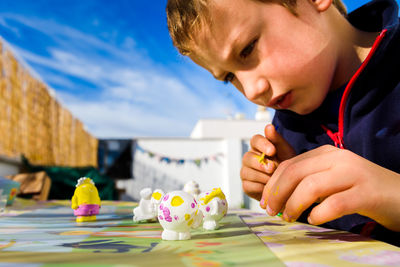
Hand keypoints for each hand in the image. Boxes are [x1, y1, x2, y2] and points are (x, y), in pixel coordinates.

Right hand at [240, 124, 295, 199]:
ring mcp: (246, 172)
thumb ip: (277, 140)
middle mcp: (250, 158)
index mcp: (259, 147)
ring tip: (274, 179)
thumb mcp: (285, 152)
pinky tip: (269, 188)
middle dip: (260, 164)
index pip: (255, 140)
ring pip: (246, 172)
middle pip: (247, 157)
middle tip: (272, 168)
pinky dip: (259, 187)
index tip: (272, 151)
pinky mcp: (246, 186)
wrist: (290, 185)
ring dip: (261, 176)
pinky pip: (248, 185)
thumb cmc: (286, 165)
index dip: (262, 145)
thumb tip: (268, 126)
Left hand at [260, 145, 399, 231]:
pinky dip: (319, 214)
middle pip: (295, 173)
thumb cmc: (360, 188)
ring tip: (289, 217)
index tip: (264, 201)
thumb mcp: (332, 176)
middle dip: (276, 193)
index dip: (272, 183)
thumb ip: (309, 179)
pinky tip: (314, 219)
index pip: (289, 165)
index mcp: (326, 153)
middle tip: (271, 211)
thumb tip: (277, 195)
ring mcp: (353, 174)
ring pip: (311, 187)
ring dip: (293, 204)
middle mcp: (338, 159)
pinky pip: (334, 204)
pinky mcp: (366, 193)